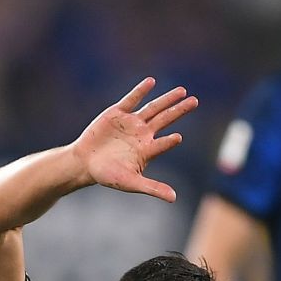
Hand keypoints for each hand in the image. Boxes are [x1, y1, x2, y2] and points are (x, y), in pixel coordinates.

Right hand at [72, 77, 199, 203]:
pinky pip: (132, 99)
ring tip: (182, 91)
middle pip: (165, 119)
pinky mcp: (118, 113)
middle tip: (195, 101)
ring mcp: (131, 122)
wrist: (84, 162)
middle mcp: (143, 134)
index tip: (177, 138)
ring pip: (153, 108)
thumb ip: (152, 188)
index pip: (163, 144)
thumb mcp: (130, 183)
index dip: (169, 141)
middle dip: (179, 110)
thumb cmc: (108, 175)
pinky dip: (140, 91)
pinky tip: (152, 82)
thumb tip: (174, 199)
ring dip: (167, 99)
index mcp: (147, 150)